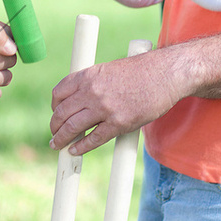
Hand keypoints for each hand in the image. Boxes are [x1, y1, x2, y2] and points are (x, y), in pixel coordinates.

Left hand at [49, 47, 184, 154]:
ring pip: (73, 127)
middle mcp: (92, 91)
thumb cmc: (141, 71)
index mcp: (89, 75)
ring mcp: (105, 108)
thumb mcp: (110, 69)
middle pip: (62, 113)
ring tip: (58, 145)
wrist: (165, 74)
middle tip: (54, 134)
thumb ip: (93, 82)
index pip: (59, 93)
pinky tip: (75, 151)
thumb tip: (81, 98)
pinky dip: (81, 147)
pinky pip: (93, 139)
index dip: (54, 107)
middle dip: (55, 126)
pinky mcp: (119, 123)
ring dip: (62, 139)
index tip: (56, 114)